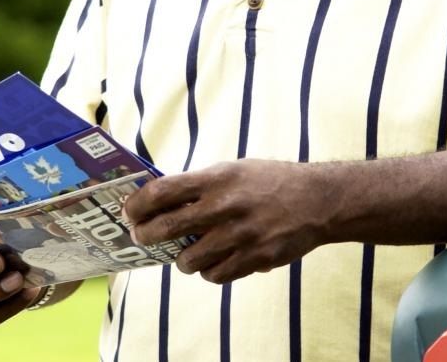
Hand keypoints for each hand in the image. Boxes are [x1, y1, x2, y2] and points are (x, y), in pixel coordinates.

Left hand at [125, 159, 328, 283]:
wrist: (317, 200)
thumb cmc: (271, 181)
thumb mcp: (235, 170)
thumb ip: (201, 184)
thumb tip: (160, 199)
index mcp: (217, 178)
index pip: (162, 192)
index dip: (138, 204)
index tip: (129, 212)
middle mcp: (225, 206)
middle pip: (166, 228)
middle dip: (146, 235)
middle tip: (143, 237)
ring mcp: (240, 235)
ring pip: (188, 260)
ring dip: (183, 259)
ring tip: (187, 253)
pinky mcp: (254, 258)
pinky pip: (215, 276)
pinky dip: (209, 271)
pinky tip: (215, 261)